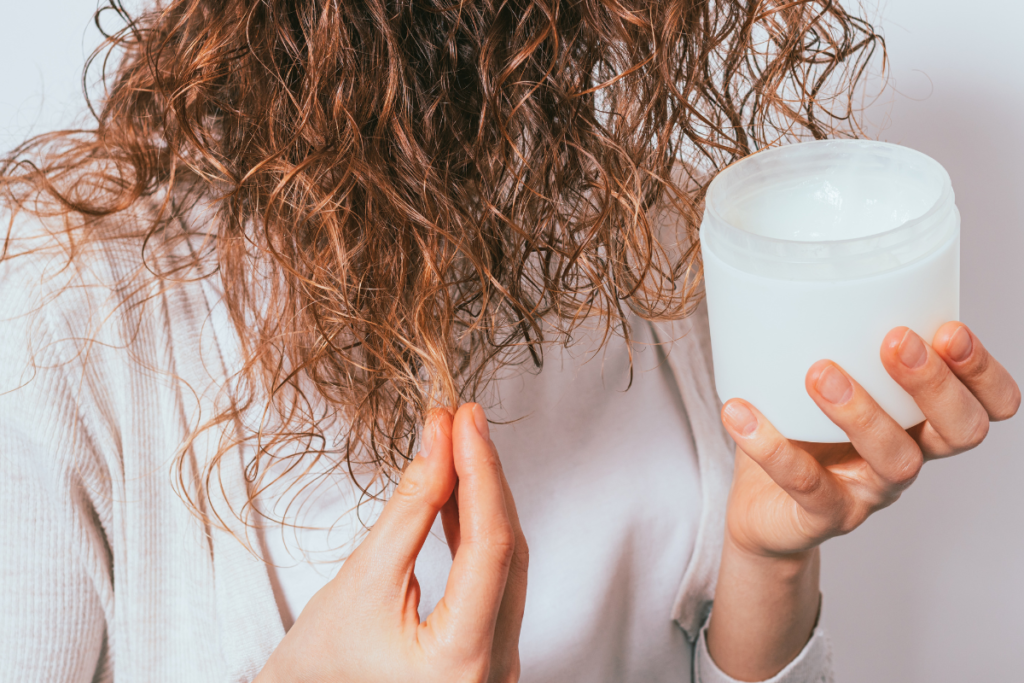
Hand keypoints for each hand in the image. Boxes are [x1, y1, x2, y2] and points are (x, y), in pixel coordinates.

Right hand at [255, 403, 528, 682]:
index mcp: (460, 664)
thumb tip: (439, 442)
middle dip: (484, 479)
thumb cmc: (317, 670)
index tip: (465, 420)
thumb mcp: (362, 580)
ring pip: (506, 566)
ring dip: (483, 502)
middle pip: (506, 555)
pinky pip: (495, 582)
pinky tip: (460, 494)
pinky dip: (476, 535)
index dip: (480, 472)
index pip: (490, 547)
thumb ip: (410, 508)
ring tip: (458, 445)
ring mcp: (496, 669)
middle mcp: (493, 674)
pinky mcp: (488, 657)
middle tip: (461, 421)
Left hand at [721, 322, 1019, 557]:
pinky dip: (771, 448)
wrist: (760, 510)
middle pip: (958, 430)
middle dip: (934, 383)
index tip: (950, 330)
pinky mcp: (822, 516)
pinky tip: (740, 413)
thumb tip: (789, 266)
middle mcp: (907, 454)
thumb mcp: (818, 380)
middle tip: (897, 341)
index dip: (983, 374)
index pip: (986, 405)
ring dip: (862, 412)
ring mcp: (869, 491)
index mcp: (918, 420)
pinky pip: (806, 485)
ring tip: (819, 373)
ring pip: (895, 460)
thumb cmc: (797, 433)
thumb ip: (824, 336)